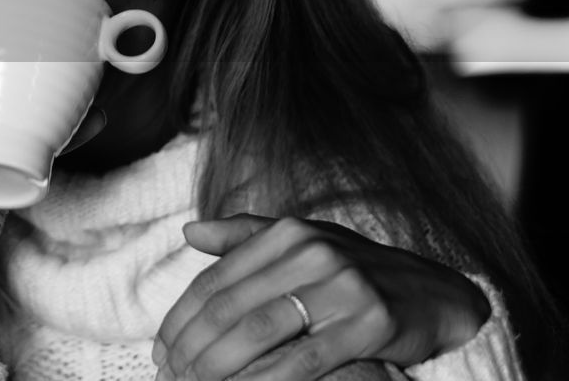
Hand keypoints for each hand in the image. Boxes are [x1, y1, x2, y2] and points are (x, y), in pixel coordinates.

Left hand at [153, 214, 490, 380]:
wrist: (436, 295)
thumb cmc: (355, 272)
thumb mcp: (303, 245)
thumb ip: (244, 237)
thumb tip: (189, 232)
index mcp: (287, 232)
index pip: (215, 279)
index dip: (180, 318)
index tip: (160, 350)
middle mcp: (312, 251)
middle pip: (229, 306)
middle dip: (191, 347)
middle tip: (169, 376)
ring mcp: (343, 285)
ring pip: (258, 331)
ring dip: (217, 365)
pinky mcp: (370, 321)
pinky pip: (304, 359)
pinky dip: (267, 380)